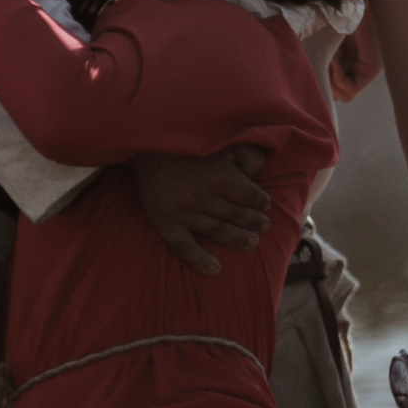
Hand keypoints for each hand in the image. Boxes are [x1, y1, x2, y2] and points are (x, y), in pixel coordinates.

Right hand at [131, 144, 270, 274]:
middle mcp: (204, 197)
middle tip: (264, 227)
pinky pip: (184, 246)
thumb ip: (245, 154)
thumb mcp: (221, 139)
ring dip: (237, 239)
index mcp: (221, 176)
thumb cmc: (187, 138)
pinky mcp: (164, 220)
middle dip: (254, 222)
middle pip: (237, 215)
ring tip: (251, 242)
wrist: (143, 141)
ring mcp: (183, 211)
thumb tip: (259, 171)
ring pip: (217, 230)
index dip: (261, 202)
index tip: (265, 205)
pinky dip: (200, 259)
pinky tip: (215, 270)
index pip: (251, 196)